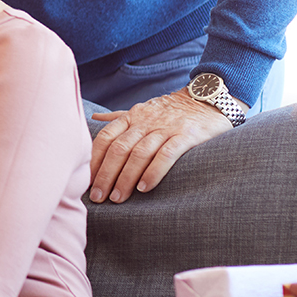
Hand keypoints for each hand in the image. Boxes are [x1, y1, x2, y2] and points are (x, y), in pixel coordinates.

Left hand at [89, 87, 235, 202]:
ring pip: (139, 154)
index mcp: (132, 117)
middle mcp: (145, 122)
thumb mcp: (143, 109)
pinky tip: (144, 188)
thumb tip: (95, 117)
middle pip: (119, 149)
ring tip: (118, 198)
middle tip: (98, 197)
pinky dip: (153, 171)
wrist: (210, 97)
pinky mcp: (186, 135)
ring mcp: (166, 128)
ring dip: (126, 178)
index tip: (86, 180)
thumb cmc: (172, 109)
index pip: (105, 138)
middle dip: (106, 175)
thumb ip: (119, 117)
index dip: (94, 160)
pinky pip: (166, 154)